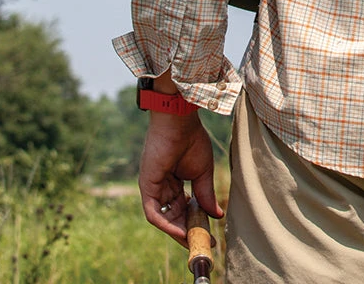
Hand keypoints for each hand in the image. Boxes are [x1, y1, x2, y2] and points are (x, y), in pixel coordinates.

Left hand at [139, 111, 223, 245]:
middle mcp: (162, 186)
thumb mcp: (203, 172)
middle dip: (186, 230)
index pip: (182, 208)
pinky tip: (179, 232)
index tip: (208, 233)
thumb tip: (217, 215)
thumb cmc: (192, 140)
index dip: (194, 221)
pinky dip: (166, 225)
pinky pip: (153, 213)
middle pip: (172, 216)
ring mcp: (153, 187)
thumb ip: (206, 194)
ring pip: (163, 218)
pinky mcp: (147, 186)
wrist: (180, 122)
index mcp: (174, 180)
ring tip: (193, 240)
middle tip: (201, 242)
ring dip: (177, 232)